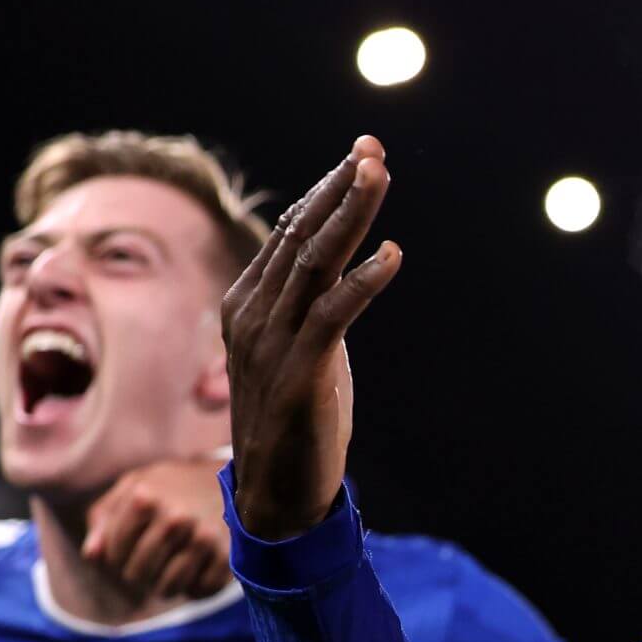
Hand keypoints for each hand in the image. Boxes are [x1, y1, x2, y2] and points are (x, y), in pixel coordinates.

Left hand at [82, 458, 231, 599]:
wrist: (237, 477)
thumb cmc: (173, 486)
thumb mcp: (133, 487)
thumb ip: (104, 518)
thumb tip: (93, 555)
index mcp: (145, 499)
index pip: (113, 554)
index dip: (116, 557)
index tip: (129, 548)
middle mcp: (175, 519)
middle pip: (137, 575)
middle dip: (139, 574)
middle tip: (150, 563)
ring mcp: (204, 538)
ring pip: (168, 588)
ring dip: (165, 586)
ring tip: (170, 571)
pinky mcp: (228, 555)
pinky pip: (201, 591)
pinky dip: (195, 589)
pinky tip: (195, 573)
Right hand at [221, 136, 401, 541]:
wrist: (276, 493)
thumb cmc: (295, 417)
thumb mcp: (301, 347)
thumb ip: (310, 304)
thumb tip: (337, 263)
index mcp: (249, 303)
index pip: (289, 232)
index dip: (326, 191)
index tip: (361, 155)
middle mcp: (254, 314)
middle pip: (301, 236)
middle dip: (339, 188)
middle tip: (372, 149)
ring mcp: (272, 342)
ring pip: (314, 263)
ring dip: (349, 217)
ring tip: (377, 176)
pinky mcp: (299, 372)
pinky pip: (332, 316)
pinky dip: (362, 282)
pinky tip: (393, 256)